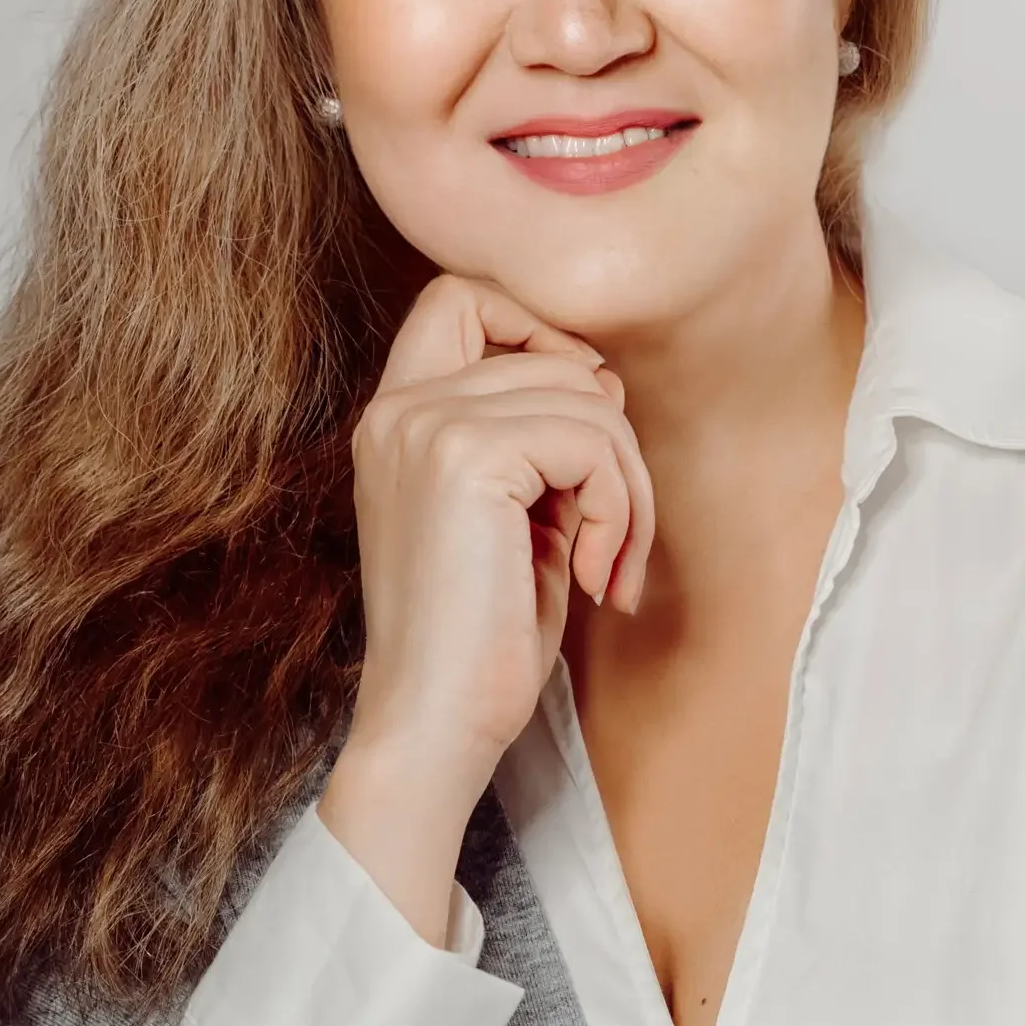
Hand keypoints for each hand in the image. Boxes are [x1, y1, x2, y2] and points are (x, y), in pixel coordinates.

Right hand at [317, 273, 655, 938]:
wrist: (432, 730)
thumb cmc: (478, 644)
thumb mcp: (516, 518)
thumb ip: (542, 439)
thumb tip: (601, 378)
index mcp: (396, 416)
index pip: (461, 294)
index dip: (538, 331)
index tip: (577, 426)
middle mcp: (399, 407)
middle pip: (555, 353)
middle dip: (613, 444)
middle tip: (615, 536)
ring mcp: (426, 426)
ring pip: (588, 397)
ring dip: (628, 487)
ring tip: (610, 564)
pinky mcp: (465, 457)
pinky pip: (593, 439)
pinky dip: (622, 507)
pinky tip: (598, 574)